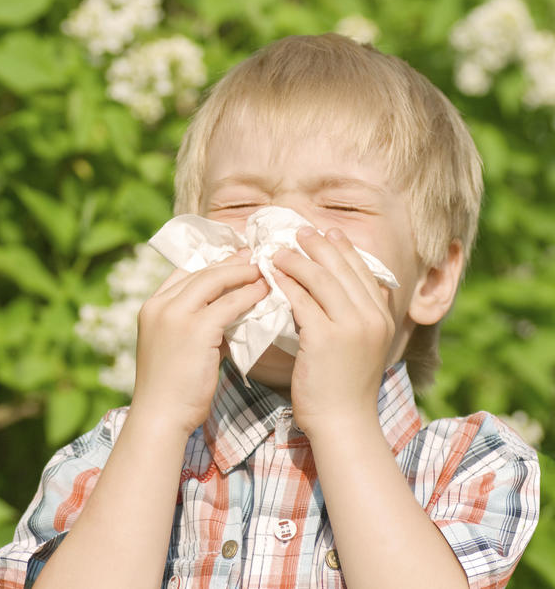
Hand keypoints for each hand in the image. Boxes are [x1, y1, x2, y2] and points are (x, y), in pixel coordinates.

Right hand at [132, 251, 268, 436]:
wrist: (160, 416)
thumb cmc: (170, 390)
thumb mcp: (176, 347)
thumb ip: (197, 326)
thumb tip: (229, 314)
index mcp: (151, 308)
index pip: (182, 273)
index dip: (209, 264)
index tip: (231, 260)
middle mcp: (159, 305)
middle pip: (199, 272)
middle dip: (229, 263)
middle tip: (252, 257)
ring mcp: (175, 315)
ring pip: (214, 281)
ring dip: (242, 274)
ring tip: (262, 272)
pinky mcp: (195, 329)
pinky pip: (229, 304)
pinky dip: (248, 296)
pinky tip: (263, 293)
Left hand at [270, 227, 394, 437]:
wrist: (343, 423)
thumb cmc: (343, 388)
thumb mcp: (359, 347)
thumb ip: (354, 319)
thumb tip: (335, 293)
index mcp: (383, 318)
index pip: (364, 271)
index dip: (344, 249)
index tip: (327, 232)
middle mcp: (372, 317)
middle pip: (344, 268)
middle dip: (320, 245)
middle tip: (299, 230)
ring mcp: (351, 326)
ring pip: (321, 279)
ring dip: (297, 260)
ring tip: (278, 251)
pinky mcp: (326, 337)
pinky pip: (301, 299)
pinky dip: (285, 284)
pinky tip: (271, 275)